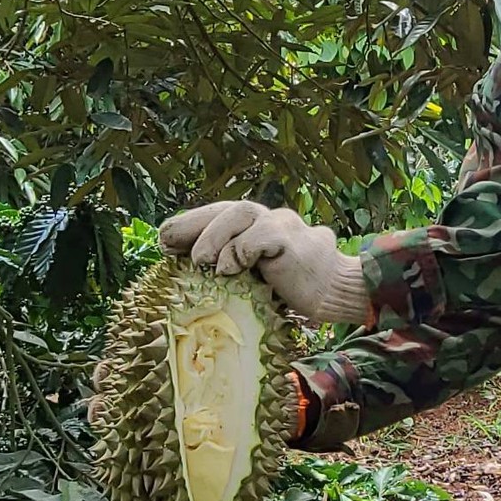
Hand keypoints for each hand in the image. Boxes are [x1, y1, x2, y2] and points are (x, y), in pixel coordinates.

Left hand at [157, 201, 370, 323]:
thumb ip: (232, 269)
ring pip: (240, 213)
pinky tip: (229, 269)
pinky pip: (261, 236)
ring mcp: (282, 224)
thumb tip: (193, 278)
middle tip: (166, 243)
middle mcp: (268, 217)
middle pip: (224, 209)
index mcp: (256, 225)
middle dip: (191, 223)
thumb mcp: (256, 278)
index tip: (163, 241)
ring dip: (213, 236)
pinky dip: (240, 250)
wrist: (336, 291)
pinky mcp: (293, 240)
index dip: (188, 224)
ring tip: (199, 260)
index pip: (217, 215)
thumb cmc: (295, 290)